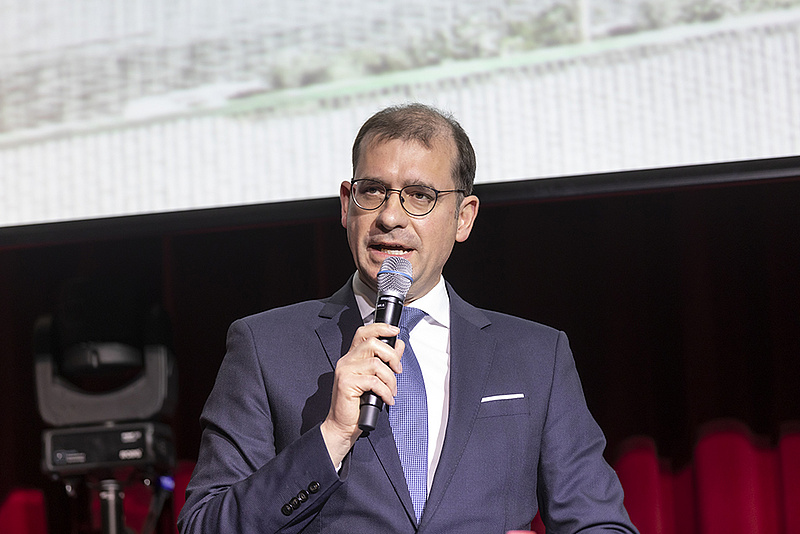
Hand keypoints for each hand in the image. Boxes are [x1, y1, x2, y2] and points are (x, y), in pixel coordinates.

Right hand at [320, 323, 404, 466]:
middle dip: (391, 356)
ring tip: (391, 391)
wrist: (343, 426)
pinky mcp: (346, 384)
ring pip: (376, 364)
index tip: (395, 331)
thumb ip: (386, 361)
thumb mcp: (376, 380)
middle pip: (372, 344)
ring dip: (390, 380)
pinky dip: (385, 391)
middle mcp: (346, 361)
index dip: (380, 328)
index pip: (363, 333)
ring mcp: (345, 372)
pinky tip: (387, 399)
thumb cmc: (358, 405)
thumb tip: (399, 345)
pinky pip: (373, 381)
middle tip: (397, 370)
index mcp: (352, 358)